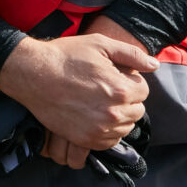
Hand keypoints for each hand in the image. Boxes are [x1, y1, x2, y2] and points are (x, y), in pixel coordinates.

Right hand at [0, 33, 156, 165]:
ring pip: (124, 127)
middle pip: (137, 111)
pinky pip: (109, 141)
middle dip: (126, 99)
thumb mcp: (99, 44)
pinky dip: (106, 131)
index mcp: (121, 89)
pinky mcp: (84, 139)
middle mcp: (113, 113)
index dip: (129, 81)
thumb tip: (154, 65)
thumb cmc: (65, 56)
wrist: (32, 74)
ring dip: (117, 116)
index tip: (114, 77)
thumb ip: (131, 54)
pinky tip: (94, 116)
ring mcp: (99, 129)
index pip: (143, 91)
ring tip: (98, 102)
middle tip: (105, 89)